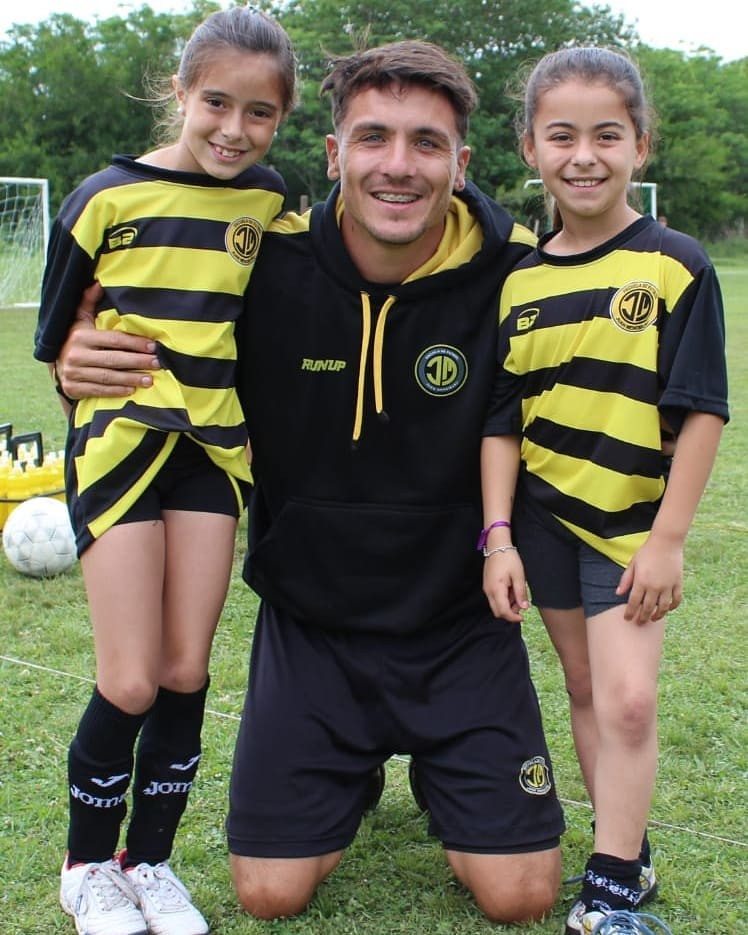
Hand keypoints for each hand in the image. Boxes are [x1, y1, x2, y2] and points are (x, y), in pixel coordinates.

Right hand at [55, 282, 160, 398]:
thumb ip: (89, 301)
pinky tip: (131, 390)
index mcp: (80, 336)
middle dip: (138, 362)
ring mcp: (73, 373)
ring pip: (108, 377)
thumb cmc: (75, 337)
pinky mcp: (72, 388)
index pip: (113, 340)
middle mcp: (75, 354)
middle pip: (113, 359)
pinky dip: (116, 391)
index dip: (135, 343)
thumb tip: (99, 282)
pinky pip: (99, 390)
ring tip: (150, 379)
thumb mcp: (80, 318)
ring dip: (131, 379)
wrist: (55, 362)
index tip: (153, 347)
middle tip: (157, 364)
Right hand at [482, 549, 529, 622]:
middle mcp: (488, 591)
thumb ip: (520, 593)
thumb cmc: (508, 559)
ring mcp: (487, 588)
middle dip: (510, 612)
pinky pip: (495, 598)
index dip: (513, 617)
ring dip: (507, 604)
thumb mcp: (519, 576)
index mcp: (496, 590)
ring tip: (516, 591)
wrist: (497, 546)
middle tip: (521, 602)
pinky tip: (511, 588)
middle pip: (497, 611)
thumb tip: (524, 607)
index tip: (523, 617)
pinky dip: (504, 598)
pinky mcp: (487, 585)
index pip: (503, 611)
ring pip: (496, 605)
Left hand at [617, 533, 683, 623]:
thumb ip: (626, 579)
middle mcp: (655, 587)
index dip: (630, 613)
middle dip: (643, 617)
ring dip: (658, 615)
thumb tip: (618, 593)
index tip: (627, 618)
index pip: (634, 603)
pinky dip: (672, 607)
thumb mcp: (632, 564)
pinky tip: (668, 609)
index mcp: (641, 581)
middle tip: (639, 623)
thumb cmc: (646, 552)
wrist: (666, 542)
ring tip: (653, 618)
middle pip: (648, 608)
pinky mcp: (678, 583)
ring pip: (663, 607)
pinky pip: (676, 600)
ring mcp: (668, 586)